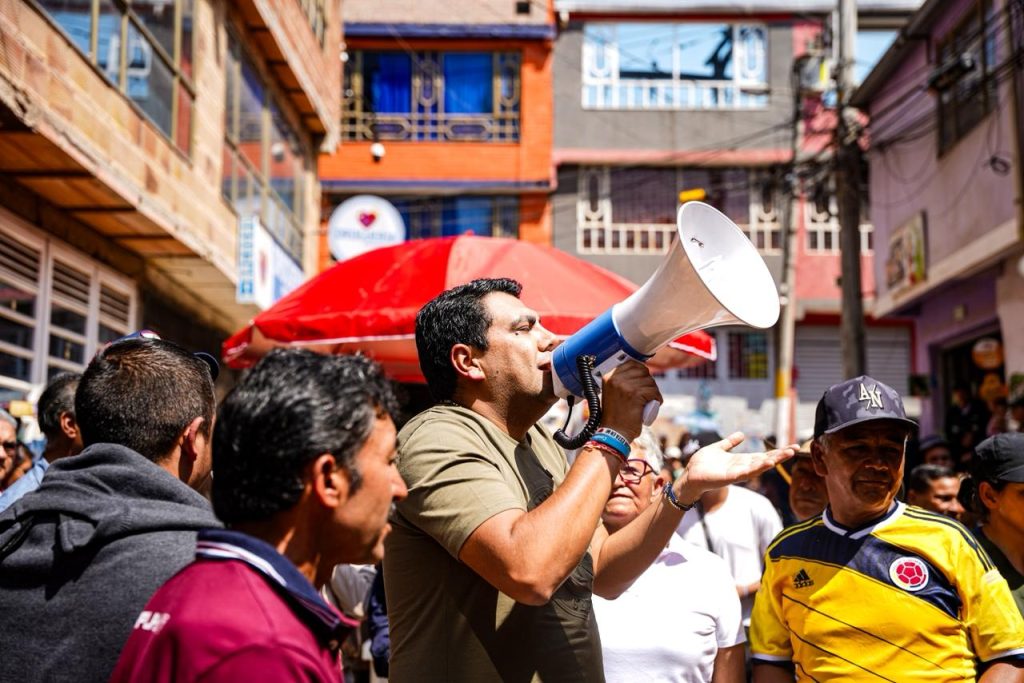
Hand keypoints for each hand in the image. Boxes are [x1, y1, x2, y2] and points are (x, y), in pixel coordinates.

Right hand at [598, 361, 662, 442]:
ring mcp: (625, 385)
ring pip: (650, 382)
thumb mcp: (613, 392)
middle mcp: (615, 378)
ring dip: (653, 392)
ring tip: (648, 402)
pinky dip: (657, 398)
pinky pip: (653, 391)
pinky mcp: (635, 394)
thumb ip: (619, 381)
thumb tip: (638, 369)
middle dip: (648, 382)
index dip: (641, 372)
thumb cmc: (615, 416)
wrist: (614, 432)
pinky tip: (653, 404)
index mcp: (609, 376)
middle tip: (646, 395)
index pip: (631, 364)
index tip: (642, 383)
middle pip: (642, 371)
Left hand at [675, 432, 795, 504]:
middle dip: (780, 456)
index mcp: (741, 460)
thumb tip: (742, 434)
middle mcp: (742, 467)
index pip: (763, 456)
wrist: (689, 475)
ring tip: (786, 454)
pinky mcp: (730, 477)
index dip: (777, 452)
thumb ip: (730, 443)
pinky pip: (746, 472)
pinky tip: (767, 463)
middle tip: (795, 449)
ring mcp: (737, 473)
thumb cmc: (703, 464)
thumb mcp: (718, 449)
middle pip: (765, 461)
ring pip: (759, 467)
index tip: (792, 446)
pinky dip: (756, 468)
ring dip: (772, 460)